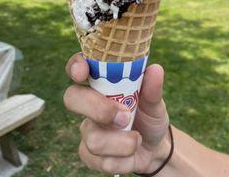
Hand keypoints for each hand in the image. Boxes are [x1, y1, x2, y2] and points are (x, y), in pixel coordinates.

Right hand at [63, 53, 169, 174]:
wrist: (155, 147)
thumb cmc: (149, 115)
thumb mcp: (155, 101)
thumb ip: (152, 87)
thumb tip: (155, 69)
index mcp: (101, 83)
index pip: (79, 67)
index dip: (75, 66)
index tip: (82, 72)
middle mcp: (89, 102)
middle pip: (72, 98)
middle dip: (99, 109)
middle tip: (125, 117)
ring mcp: (87, 128)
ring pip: (92, 138)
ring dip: (122, 143)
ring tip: (137, 138)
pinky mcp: (89, 154)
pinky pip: (100, 161)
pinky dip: (123, 159)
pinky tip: (132, 154)